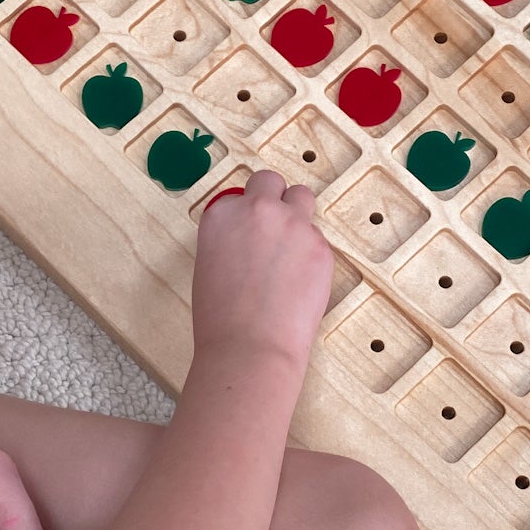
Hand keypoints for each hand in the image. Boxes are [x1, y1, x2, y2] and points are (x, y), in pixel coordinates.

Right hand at [191, 170, 333, 369]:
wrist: (251, 347)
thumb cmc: (222, 319)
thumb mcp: (209, 266)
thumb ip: (229, 239)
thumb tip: (248, 237)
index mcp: (222, 215)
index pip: (238, 195)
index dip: (244, 215)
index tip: (248, 233)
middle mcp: (257, 210)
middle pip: (270, 182)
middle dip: (272, 199)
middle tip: (272, 229)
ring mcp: (293, 224)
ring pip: (302, 198)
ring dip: (297, 215)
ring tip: (291, 249)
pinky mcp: (321, 246)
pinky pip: (318, 238)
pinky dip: (311, 254)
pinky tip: (299, 281)